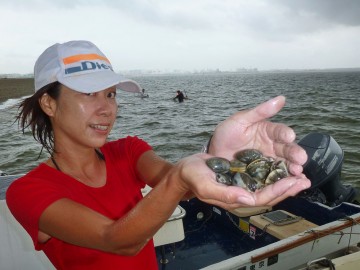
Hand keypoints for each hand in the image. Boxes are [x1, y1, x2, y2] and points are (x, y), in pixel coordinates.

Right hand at [177, 154, 309, 208]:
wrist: (187, 168)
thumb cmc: (194, 176)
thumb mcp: (205, 185)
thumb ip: (225, 194)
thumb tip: (248, 199)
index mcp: (236, 199)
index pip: (263, 198)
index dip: (279, 191)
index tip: (295, 182)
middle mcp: (243, 194)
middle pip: (271, 194)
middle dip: (289, 188)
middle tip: (305, 180)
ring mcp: (244, 185)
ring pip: (269, 185)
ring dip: (286, 181)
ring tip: (301, 175)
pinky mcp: (243, 175)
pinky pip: (263, 176)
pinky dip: (275, 172)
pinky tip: (284, 166)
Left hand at [209, 96, 306, 175]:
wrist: (213, 154)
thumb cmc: (226, 134)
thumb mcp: (240, 120)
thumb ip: (260, 111)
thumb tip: (282, 98)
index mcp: (268, 132)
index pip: (280, 132)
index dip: (285, 134)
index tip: (290, 136)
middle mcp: (272, 147)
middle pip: (286, 150)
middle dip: (294, 154)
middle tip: (300, 159)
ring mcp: (268, 162)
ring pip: (284, 165)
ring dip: (293, 169)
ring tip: (299, 173)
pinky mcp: (263, 176)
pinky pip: (274, 178)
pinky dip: (283, 181)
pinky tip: (291, 184)